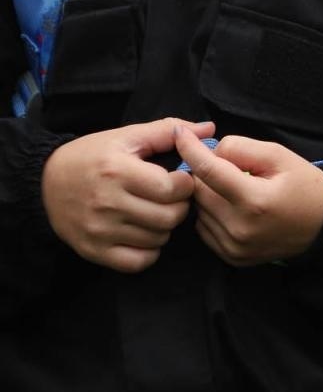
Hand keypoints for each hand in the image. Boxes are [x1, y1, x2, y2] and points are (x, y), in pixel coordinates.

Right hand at [41, 118, 213, 273]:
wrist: (44, 182)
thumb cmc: (92, 157)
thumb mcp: (125, 137)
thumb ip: (168, 131)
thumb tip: (209, 129)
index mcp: (117, 170)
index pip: (174, 188)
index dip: (185, 184)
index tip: (178, 180)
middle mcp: (107, 202)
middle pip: (170, 217)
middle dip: (179, 207)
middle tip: (169, 199)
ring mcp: (100, 230)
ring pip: (159, 239)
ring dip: (164, 227)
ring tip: (154, 213)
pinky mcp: (94, 251)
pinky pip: (139, 262)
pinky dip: (149, 251)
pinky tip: (143, 234)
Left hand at [173, 127, 322, 265]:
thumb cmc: (305, 186)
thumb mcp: (280, 155)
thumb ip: (241, 148)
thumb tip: (208, 152)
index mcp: (254, 201)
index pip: (208, 171)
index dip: (190, 149)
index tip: (180, 134)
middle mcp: (240, 228)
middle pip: (199, 191)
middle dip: (207, 175)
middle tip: (230, 170)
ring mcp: (234, 246)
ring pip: (199, 210)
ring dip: (209, 196)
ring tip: (235, 192)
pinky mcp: (232, 257)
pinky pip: (204, 228)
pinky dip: (212, 215)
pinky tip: (233, 210)